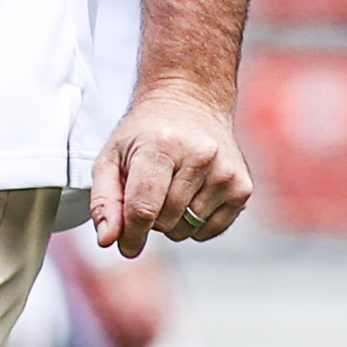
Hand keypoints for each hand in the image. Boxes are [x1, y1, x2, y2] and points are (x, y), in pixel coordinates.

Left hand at [90, 77, 250, 258]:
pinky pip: (209, 230)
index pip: (144, 208)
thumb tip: (108, 239)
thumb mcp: (112, 157)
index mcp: (162, 146)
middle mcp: (200, 157)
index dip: (131, 234)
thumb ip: (104, 200)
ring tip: (171, 188)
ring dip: (172, 221)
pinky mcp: (242, 187)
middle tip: (150, 190)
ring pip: (186, 229)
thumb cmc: (148, 132)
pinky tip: (191, 196)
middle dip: (150, 218)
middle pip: (164, 221)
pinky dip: (194, 224)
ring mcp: (225, 173)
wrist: (191, 101)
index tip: (125, 245)